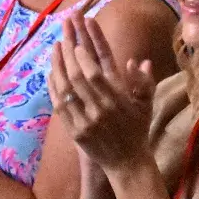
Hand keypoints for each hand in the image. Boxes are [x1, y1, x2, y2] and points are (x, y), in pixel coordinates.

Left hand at [50, 12, 157, 171]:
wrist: (126, 163)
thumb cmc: (137, 130)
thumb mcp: (146, 106)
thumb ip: (144, 83)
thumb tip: (141, 62)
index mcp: (118, 101)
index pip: (96, 75)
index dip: (84, 57)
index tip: (77, 42)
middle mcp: (99, 110)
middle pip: (77, 78)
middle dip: (69, 53)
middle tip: (63, 35)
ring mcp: (84, 121)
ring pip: (65, 90)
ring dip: (57, 66)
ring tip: (54, 47)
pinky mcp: (74, 131)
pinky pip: (59, 106)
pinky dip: (54, 87)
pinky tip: (51, 72)